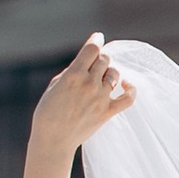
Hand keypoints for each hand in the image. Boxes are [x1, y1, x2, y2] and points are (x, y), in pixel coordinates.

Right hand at [30, 34, 134, 156]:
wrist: (53, 141)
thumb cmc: (48, 113)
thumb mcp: (54, 86)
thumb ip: (71, 71)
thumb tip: (86, 63)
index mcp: (73, 75)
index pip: (92, 49)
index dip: (96, 40)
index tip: (98, 37)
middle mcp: (89, 84)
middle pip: (104, 60)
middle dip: (99, 59)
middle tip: (93, 66)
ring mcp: (100, 98)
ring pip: (115, 74)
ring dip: (109, 73)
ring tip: (102, 78)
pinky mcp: (108, 112)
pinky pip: (128, 98)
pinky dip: (130, 90)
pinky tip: (126, 86)